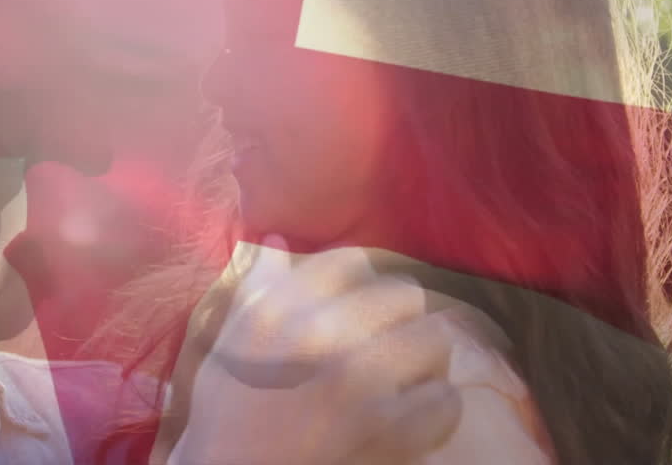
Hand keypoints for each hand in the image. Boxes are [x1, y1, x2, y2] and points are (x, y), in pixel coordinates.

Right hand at [169, 236, 508, 464]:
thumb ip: (257, 290)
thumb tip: (280, 242)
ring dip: (425, 359)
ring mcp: (362, 382)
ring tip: (409, 376)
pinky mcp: (390, 431)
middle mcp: (324, 334)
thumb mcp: (228, 344)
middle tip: (387, 344)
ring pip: (434, 340)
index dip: (360, 284)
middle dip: (399, 319)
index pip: (349, 262)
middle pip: (404, 295)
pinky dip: (435, 410)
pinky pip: (446, 400)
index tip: (357, 309)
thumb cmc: (226, 416)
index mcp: (281, 309)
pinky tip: (415, 417)